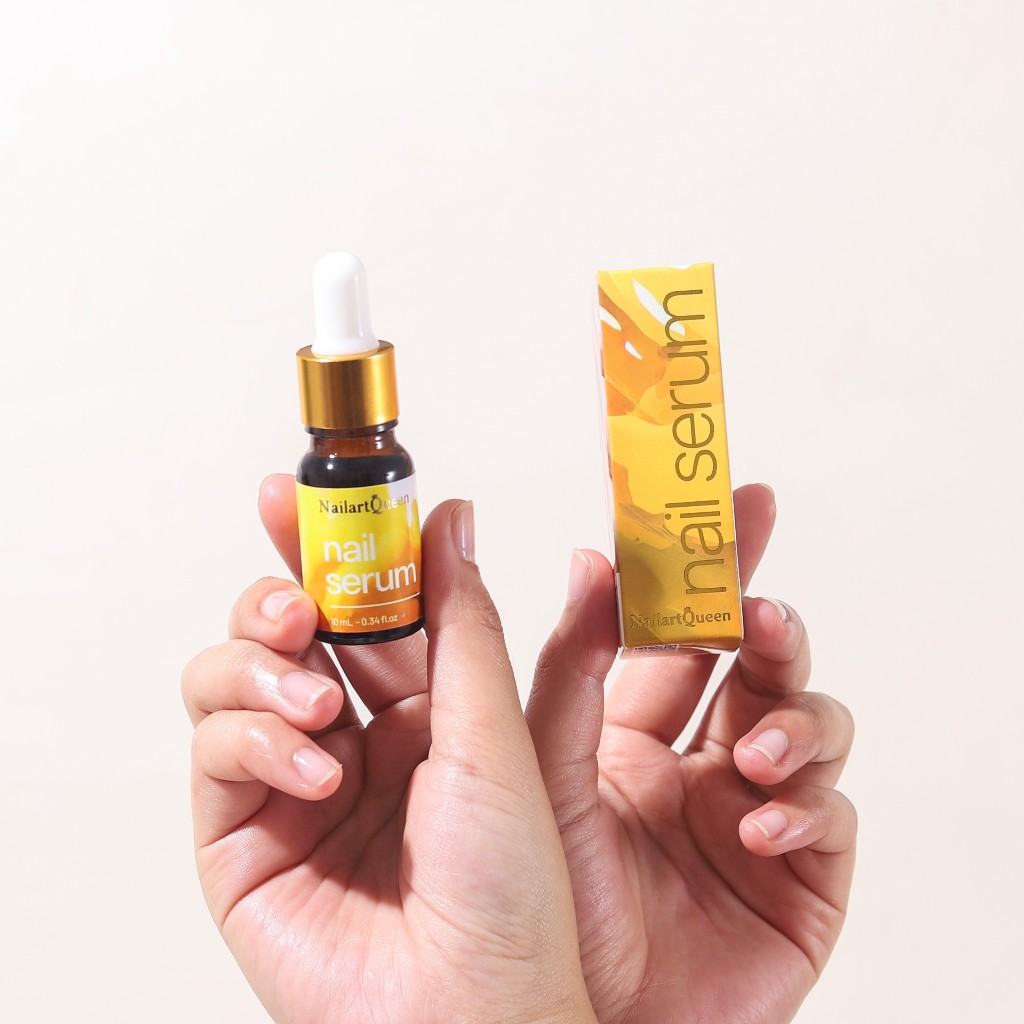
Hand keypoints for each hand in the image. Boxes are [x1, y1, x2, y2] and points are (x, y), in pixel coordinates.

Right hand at [182, 478, 595, 1023]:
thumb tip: (450, 520)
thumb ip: (461, 623)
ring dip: (263, 665)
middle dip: (281, 594)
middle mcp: (356, 741)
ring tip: (312, 691)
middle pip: (289, 632)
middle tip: (296, 593)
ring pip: (234, 676)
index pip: (366, 606)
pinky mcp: (240, 834)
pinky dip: (257, 740)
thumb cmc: (509, 891)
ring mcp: (293, 785)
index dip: (332, 547)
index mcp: (424, 712)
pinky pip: (219, 748)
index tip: (304, 492)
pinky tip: (314, 770)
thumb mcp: (496, 734)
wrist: (470, 1015)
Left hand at [526, 483, 855, 1023]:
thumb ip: (562, 664)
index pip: (678, 627)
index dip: (707, 567)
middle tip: (763, 600)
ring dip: (794, 714)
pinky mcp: (799, 879)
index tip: (732, 506)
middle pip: (754, 659)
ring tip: (754, 742)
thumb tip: (585, 561)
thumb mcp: (537, 768)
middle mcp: (697, 762)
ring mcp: (752, 814)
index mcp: (630, 731)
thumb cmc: (536, 910)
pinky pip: (828, 818)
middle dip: (769, 614)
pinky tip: (757, 824)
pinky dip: (804, 808)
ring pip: (809, 723)